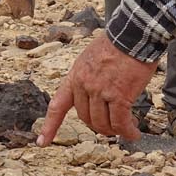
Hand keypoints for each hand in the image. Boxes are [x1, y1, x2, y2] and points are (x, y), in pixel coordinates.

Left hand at [39, 32, 157, 144]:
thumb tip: (94, 94)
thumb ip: (88, 77)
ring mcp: (100, 92)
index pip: (57, 105)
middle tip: (111, 126)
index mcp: (74, 77)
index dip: (49, 126)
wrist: (131, 34)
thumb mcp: (90, 58)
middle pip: (86, 118)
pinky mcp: (119, 96)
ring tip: (126, 129)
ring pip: (103, 123)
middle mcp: (84, 86)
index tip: (42, 142)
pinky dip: (128, 131)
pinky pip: (121, 122)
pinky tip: (134, 133)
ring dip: (114, 131)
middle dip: (98, 126)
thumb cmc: (116, 44)